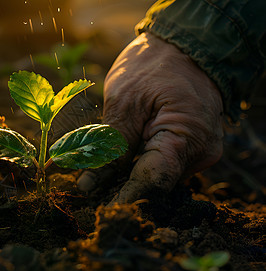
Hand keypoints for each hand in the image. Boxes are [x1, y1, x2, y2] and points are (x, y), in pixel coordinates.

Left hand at [81, 33, 223, 204]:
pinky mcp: (187, 149)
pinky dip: (136, 167)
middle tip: (85, 193)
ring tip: (92, 179)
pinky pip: (160, 165)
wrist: (182, 47)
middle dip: (119, 190)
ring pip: (156, 178)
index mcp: (187, 137)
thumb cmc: (153, 66)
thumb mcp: (124, 102)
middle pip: (155, 185)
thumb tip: (88, 186)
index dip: (123, 198)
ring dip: (125, 179)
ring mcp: (196, 152)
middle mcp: (199, 152)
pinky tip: (112, 167)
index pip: (153, 181)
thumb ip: (110, 147)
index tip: (98, 210)